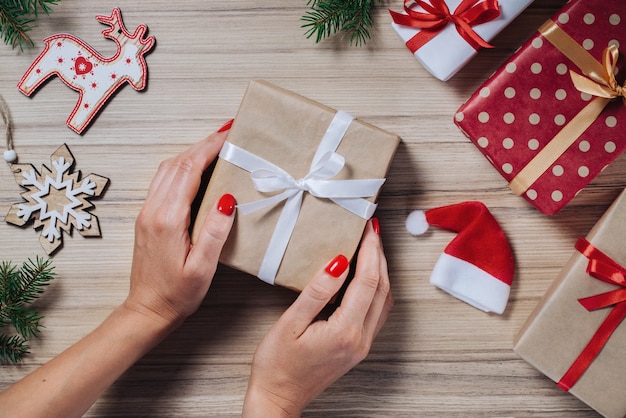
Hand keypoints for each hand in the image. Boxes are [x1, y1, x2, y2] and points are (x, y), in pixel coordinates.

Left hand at [125, 122, 236, 327]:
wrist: (148, 310)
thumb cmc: (178, 294)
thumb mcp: (202, 267)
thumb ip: (214, 231)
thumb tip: (227, 198)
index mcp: (168, 219)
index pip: (190, 170)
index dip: (210, 148)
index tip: (228, 134)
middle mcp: (154, 210)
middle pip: (178, 163)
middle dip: (203, 144)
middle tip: (227, 134)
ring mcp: (147, 212)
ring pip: (168, 169)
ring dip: (191, 153)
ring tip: (215, 146)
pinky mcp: (147, 217)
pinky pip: (163, 181)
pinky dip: (181, 166)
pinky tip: (195, 168)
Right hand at [243, 219, 392, 416]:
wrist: (279, 397)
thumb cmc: (277, 365)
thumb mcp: (290, 323)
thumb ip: (317, 292)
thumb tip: (338, 263)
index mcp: (345, 331)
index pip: (367, 281)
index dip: (370, 250)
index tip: (368, 227)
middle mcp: (360, 339)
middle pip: (382, 288)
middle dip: (379, 254)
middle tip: (373, 229)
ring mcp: (362, 344)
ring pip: (384, 300)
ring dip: (381, 270)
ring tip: (372, 246)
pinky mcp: (358, 346)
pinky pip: (377, 310)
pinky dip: (376, 287)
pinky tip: (366, 275)